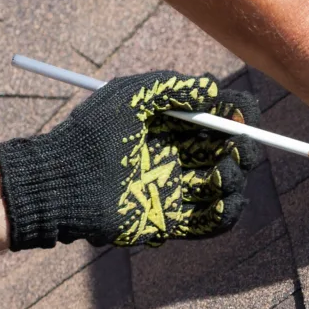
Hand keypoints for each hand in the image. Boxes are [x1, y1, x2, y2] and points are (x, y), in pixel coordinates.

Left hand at [0, 71, 263, 249]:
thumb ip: (172, 88)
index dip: (240, 114)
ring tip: (219, 174)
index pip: (222, 116)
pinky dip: (229, 212)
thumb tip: (214, 91)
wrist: (62, 182)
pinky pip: (216, 221)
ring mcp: (178, 189)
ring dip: (235, 179)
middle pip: (234, 151)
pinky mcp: (174, 221)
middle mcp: (181, 155)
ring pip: (230, 186)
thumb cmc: (91, 134)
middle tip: (238, 148)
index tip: (242, 115)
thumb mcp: (130, 96)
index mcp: (174, 125)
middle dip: (246, 148)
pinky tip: (221, 200)